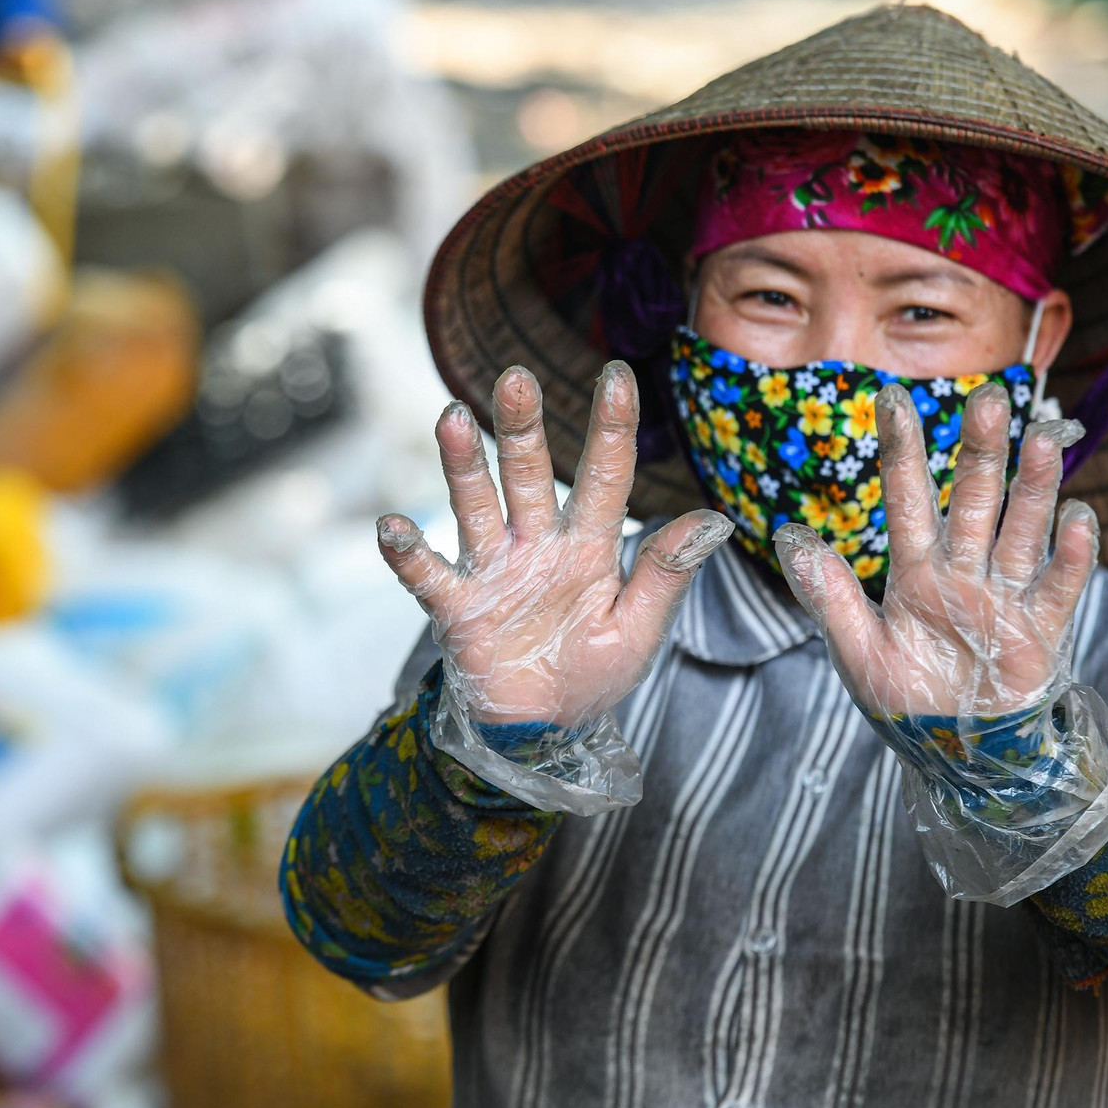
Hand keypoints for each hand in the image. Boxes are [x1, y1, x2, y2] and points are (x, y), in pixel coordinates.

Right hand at [377, 361, 732, 728]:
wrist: (538, 732)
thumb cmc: (592, 675)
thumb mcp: (638, 630)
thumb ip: (665, 574)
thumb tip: (714, 518)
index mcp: (590, 548)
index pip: (605, 477)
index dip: (611, 427)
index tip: (617, 375)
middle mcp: (538, 546)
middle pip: (529, 475)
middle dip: (522, 427)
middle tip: (516, 379)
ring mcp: (495, 571)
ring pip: (478, 506)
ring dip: (464, 465)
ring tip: (452, 418)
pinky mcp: (458, 607)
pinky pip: (430, 574)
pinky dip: (409, 553)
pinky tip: (393, 527)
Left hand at [773, 381, 1096, 718]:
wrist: (957, 758)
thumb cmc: (903, 703)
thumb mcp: (857, 651)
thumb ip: (829, 595)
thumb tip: (788, 535)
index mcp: (914, 572)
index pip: (907, 499)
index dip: (903, 450)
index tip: (893, 397)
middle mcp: (962, 572)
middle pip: (974, 500)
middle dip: (980, 451)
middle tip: (988, 397)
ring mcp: (1005, 597)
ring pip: (1022, 529)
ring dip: (1034, 487)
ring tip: (1043, 438)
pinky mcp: (1041, 631)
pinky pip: (1059, 586)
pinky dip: (1072, 555)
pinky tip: (1078, 518)